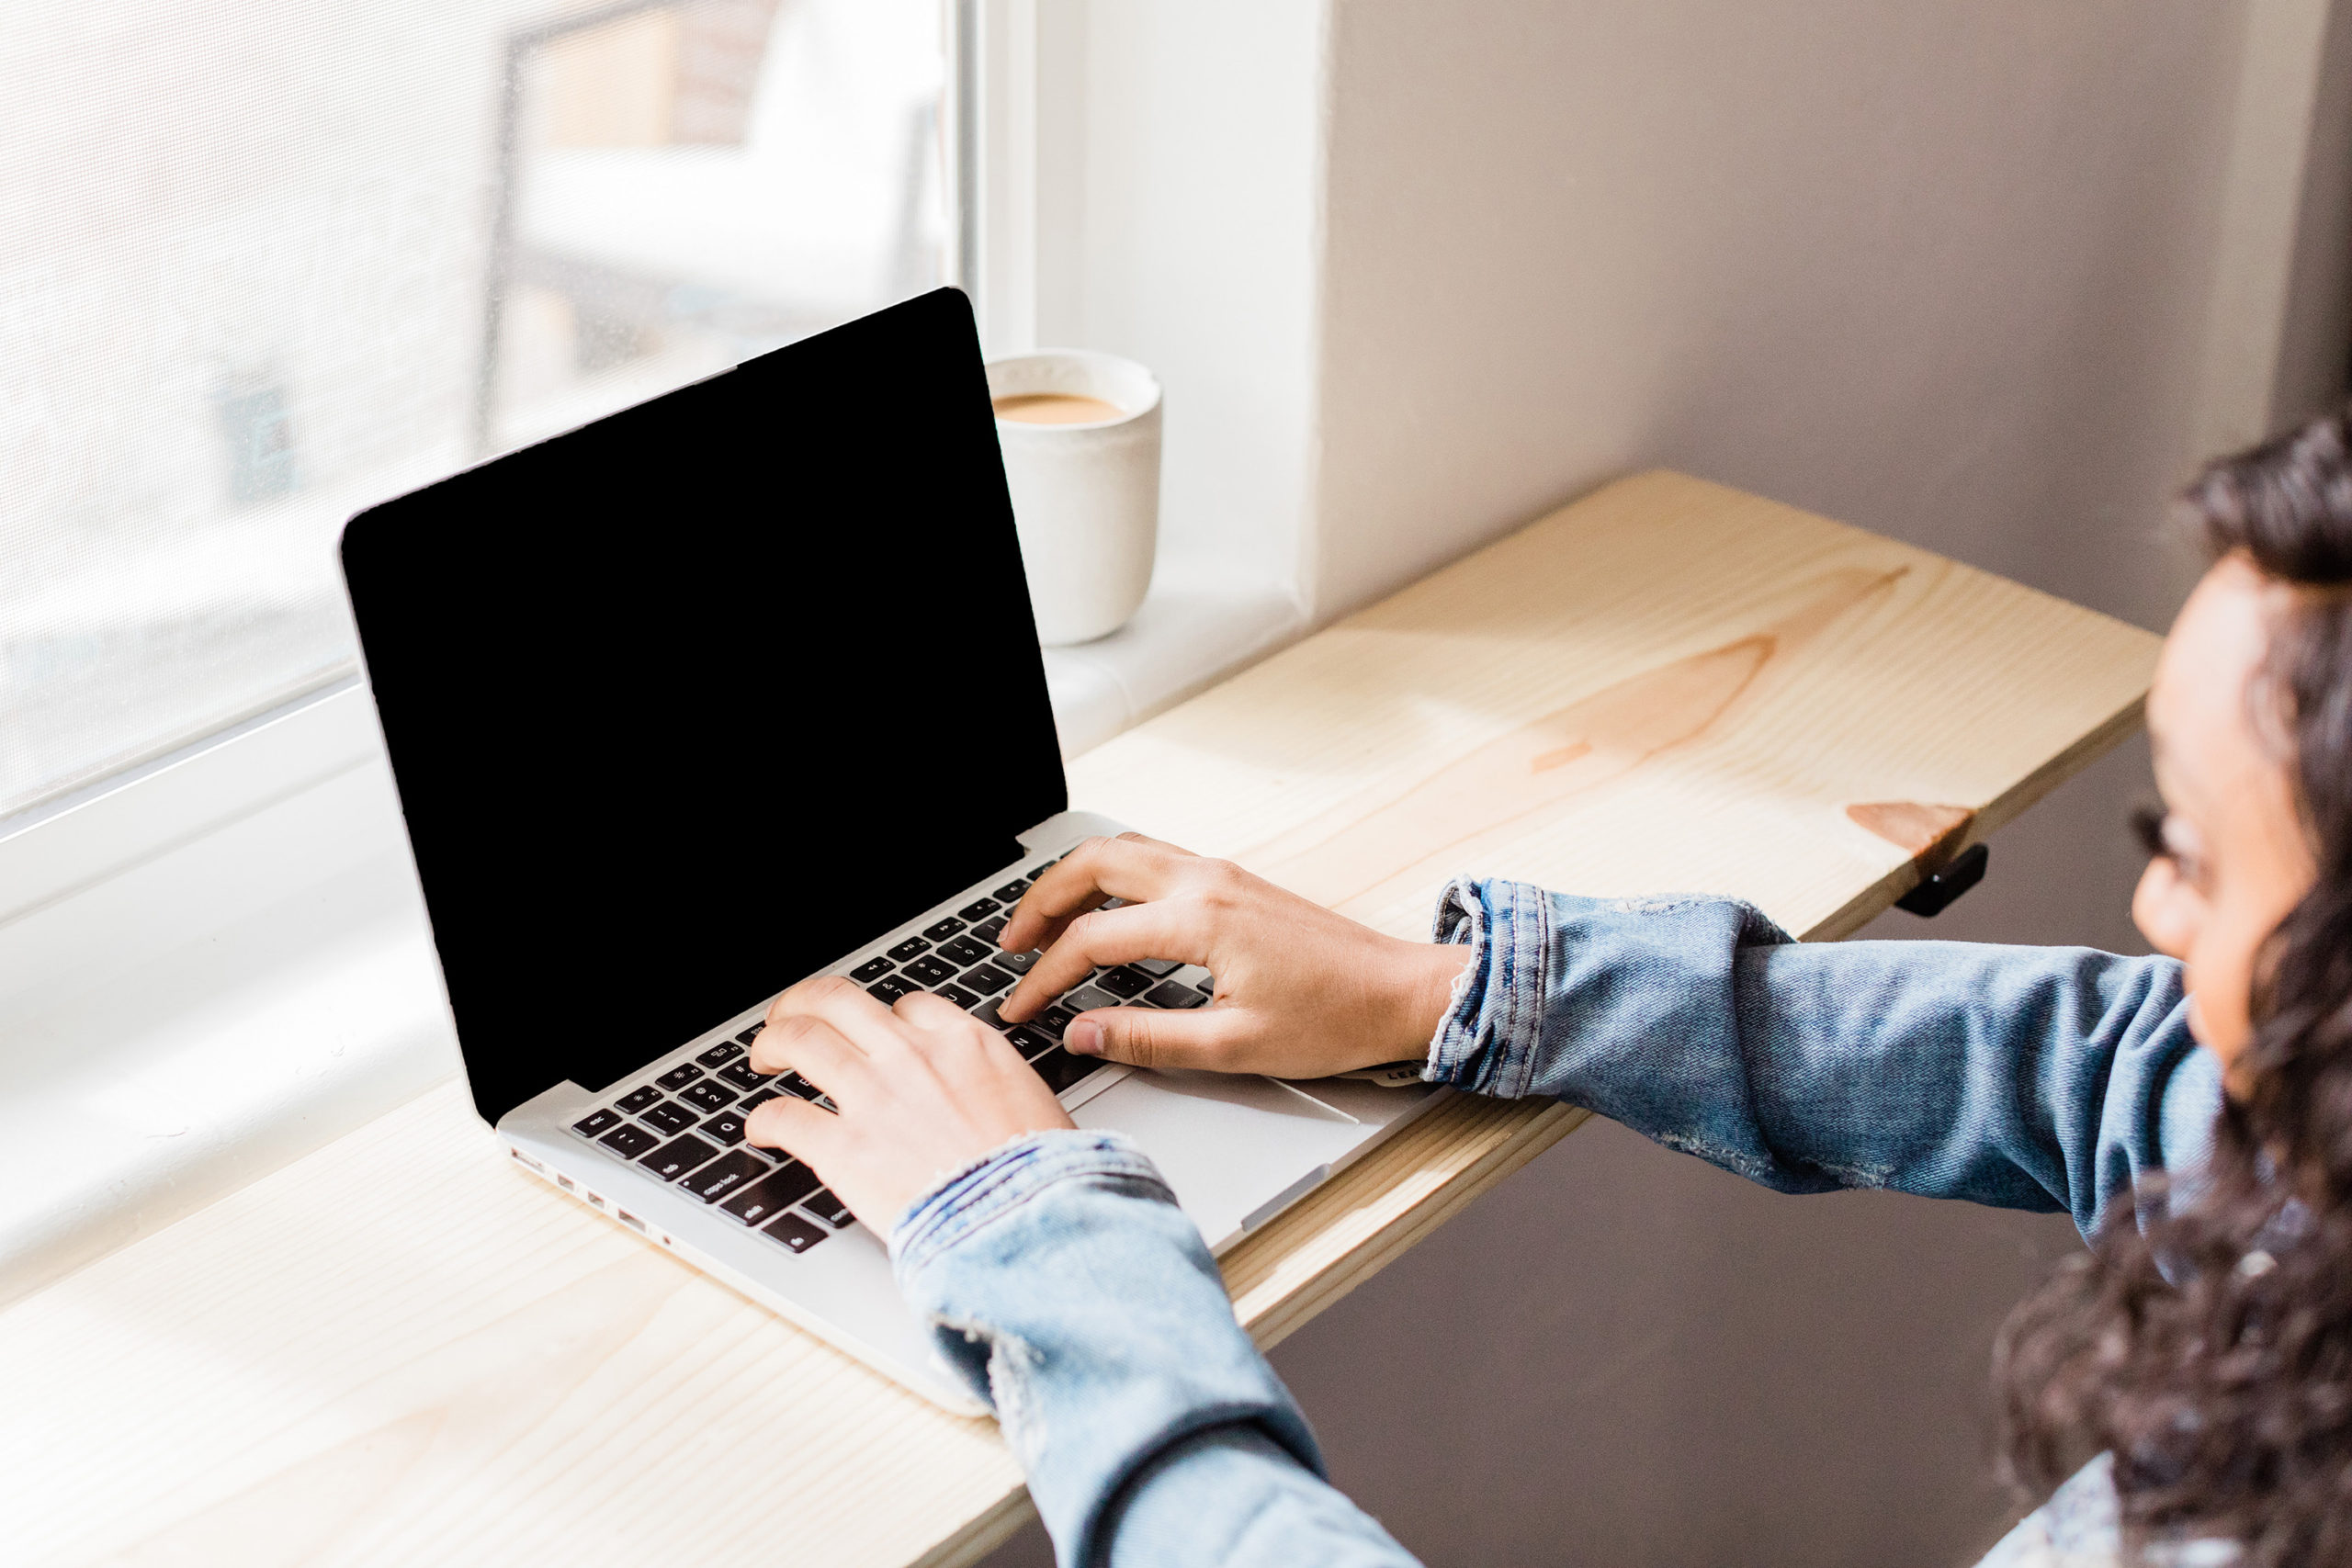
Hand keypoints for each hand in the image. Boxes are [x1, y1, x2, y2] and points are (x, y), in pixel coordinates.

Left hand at [743, 977, 1074, 1229]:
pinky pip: (784, 1117)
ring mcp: (874, 1096)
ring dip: (773, 1043)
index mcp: (964, 1042)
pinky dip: (763, 1121)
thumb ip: (996, 1089)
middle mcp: (911, 1056)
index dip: (883, 1019)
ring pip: (800, 1040)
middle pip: (837, 1000)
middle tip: (789, 1019)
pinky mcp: (843, 1148)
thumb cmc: (1044, 1177)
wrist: (1028, 1220)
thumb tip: (989, 1105)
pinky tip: (759, 1131)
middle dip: (803, 1003)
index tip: (873, 1034)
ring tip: (763, 1057)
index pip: (907, 1006)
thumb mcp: (1034, 1104)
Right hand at [995, 833, 1470, 1078]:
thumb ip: (1148, 1038)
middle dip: (1042, 900)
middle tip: (1011, 943)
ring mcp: (1223, 875)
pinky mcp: (1237, 881)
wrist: (1401, 993)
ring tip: (1046, 921)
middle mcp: (1206, 882)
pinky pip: (1156, 858)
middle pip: (1096, 864)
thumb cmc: (1334, 1019)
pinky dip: (1114, 876)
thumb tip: (1082, 1034)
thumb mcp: (1233, 1047)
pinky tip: (1107, 909)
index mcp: (1199, 920)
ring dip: (1076, 879)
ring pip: (1126, 850)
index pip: (1092, 941)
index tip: (1020, 1009)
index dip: (1044, 979)